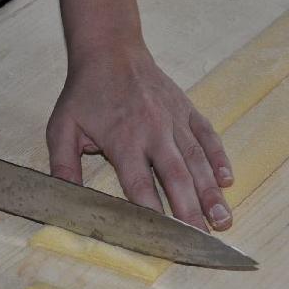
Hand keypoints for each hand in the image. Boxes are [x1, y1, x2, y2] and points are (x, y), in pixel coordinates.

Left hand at [46, 42, 233, 230]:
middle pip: (176, 178)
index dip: (152, 213)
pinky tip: (227, 181)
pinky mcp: (187, 110)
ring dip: (211, 192)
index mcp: (123, 140)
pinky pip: (207, 137)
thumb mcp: (62, 127)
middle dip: (191, 211)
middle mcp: (154, 131)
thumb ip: (63, 165)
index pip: (139, 185)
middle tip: (203, 240)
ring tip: (223, 219)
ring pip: (197, 161)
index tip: (162, 239)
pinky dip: (218, 159)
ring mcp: (174, 120)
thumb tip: (62, 198)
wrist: (110, 49)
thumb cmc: (85, 92)